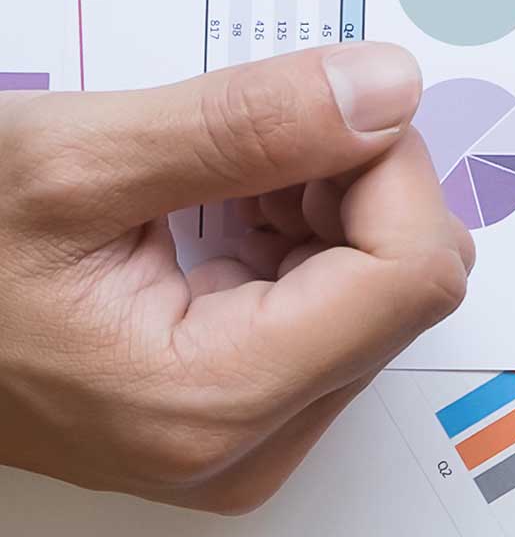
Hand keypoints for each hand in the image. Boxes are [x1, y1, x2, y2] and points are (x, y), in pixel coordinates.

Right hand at [0, 41, 471, 509]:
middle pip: (404, 281)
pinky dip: (291, 229)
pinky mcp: (237, 410)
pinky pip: (331, 302)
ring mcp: (245, 436)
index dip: (385, 165)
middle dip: (349, 181)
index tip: (320, 106)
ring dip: (318, 201)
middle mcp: (245, 446)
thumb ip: (250, 124)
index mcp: (213, 404)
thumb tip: (388, 90)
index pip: (412, 273)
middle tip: (243, 138)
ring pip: (377, 285)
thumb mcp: (80, 162)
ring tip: (207, 176)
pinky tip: (210, 207)